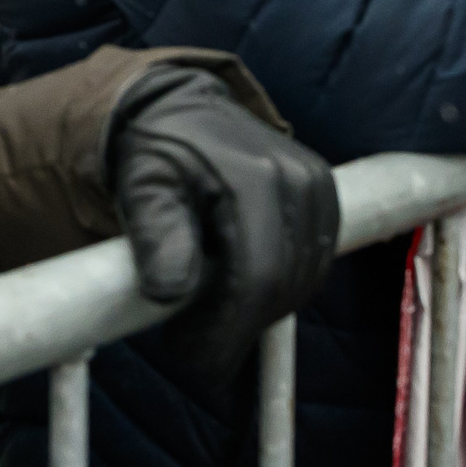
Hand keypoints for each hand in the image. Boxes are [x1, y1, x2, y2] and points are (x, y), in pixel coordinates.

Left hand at [105, 63, 339, 390]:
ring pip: (300, 285)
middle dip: (234, 331)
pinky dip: (276, 292)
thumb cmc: (157, 153)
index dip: (225, 330)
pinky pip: (311, 269)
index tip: (186, 354)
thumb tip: (171, 292)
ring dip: (254, 315)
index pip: (257, 276)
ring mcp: (319, 189)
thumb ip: (155, 235)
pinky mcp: (326, 201)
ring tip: (206, 314)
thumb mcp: (140, 187)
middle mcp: (297, 180)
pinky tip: (235, 289)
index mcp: (252, 177)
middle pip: (282, 288)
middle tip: (188, 346)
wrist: (182, 112)